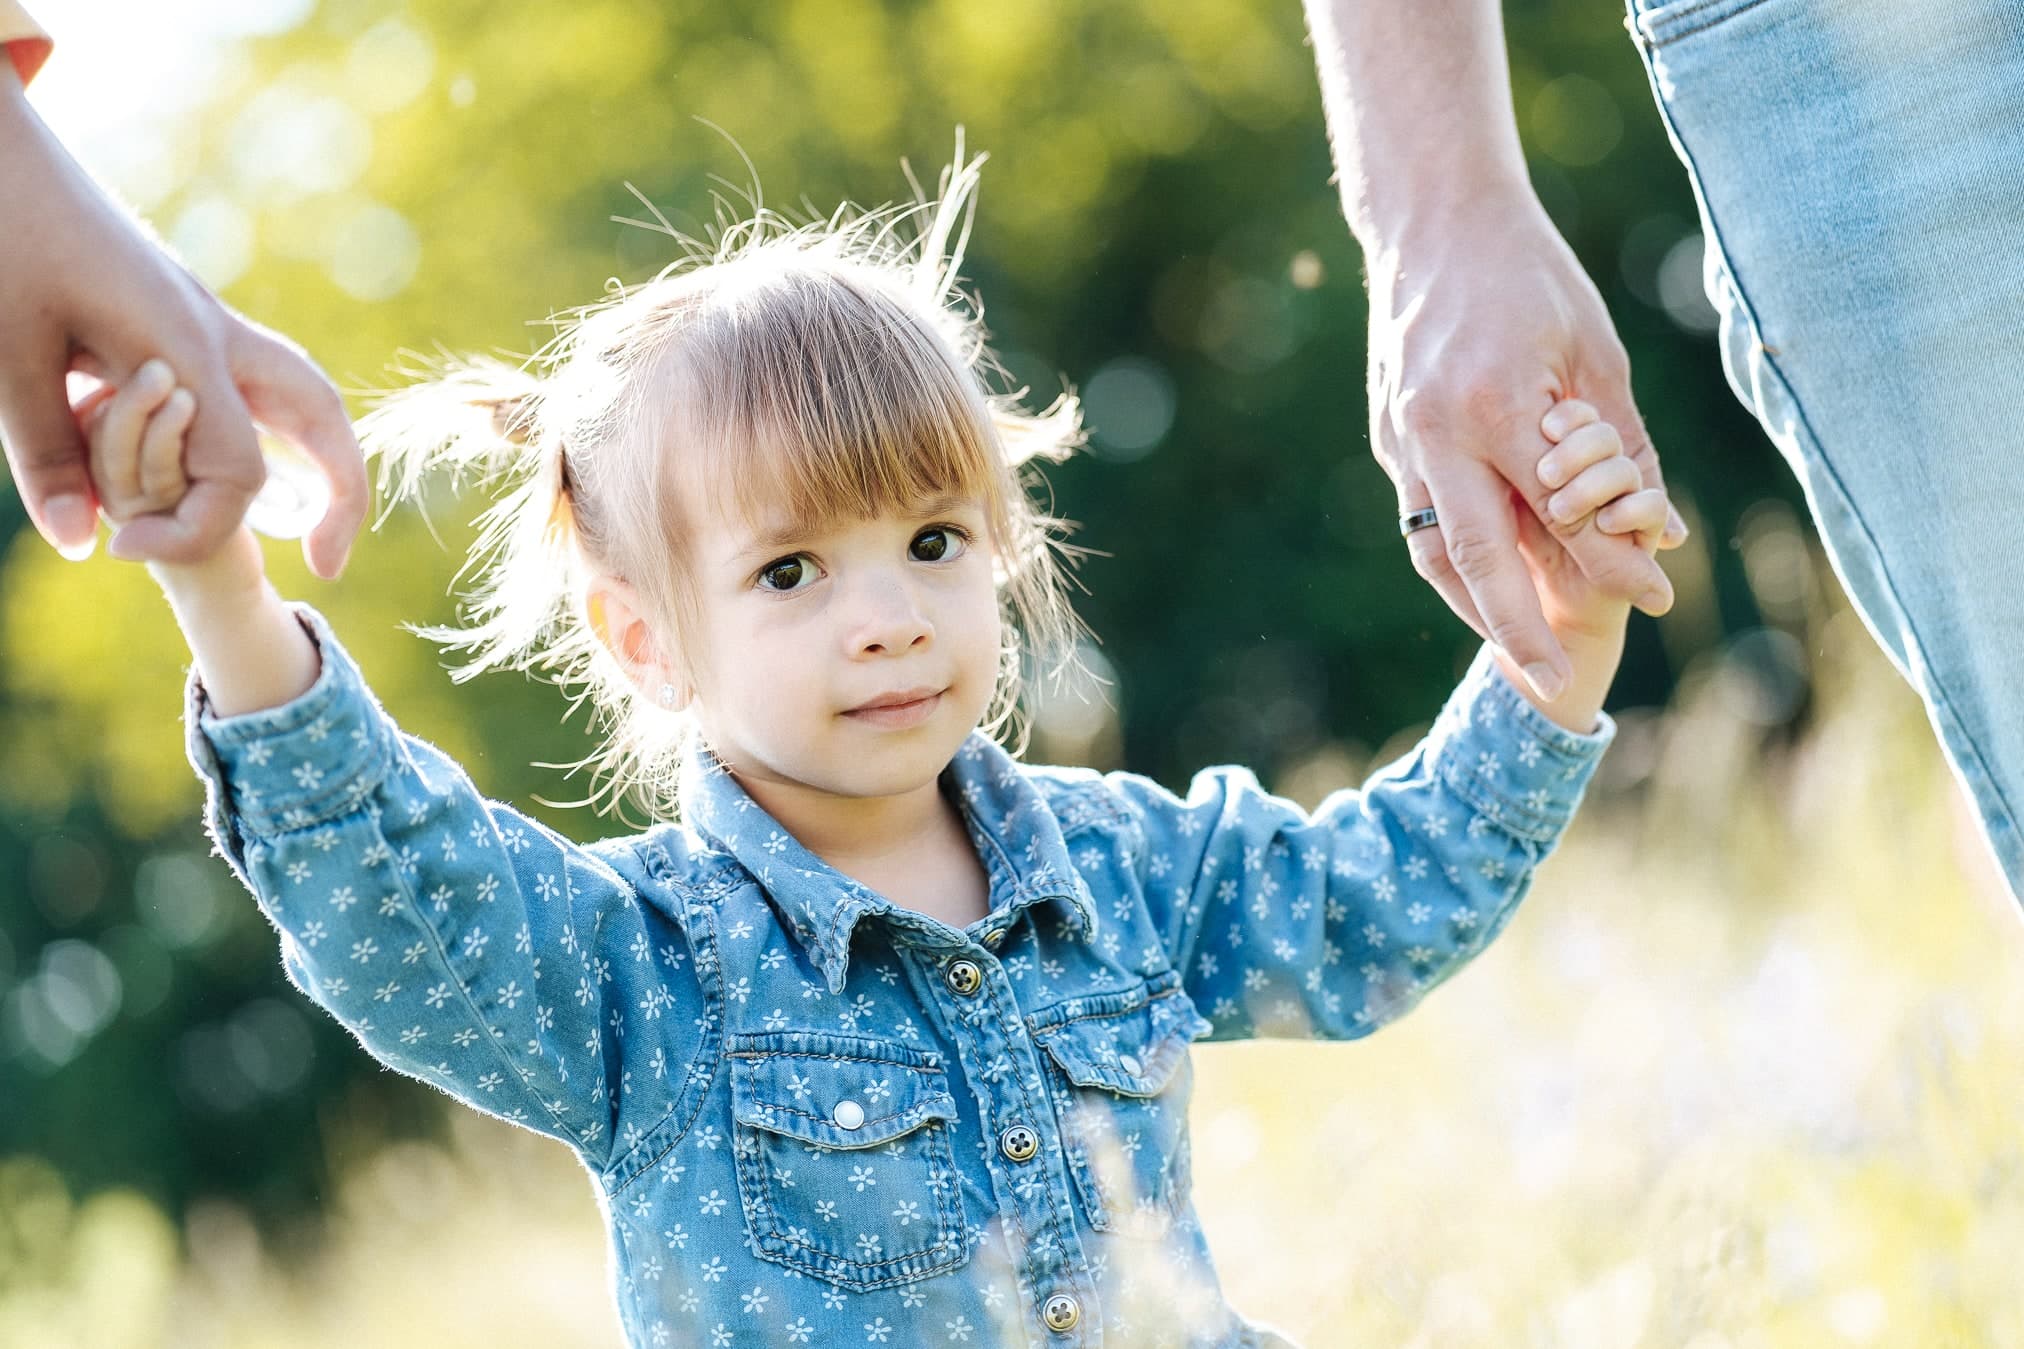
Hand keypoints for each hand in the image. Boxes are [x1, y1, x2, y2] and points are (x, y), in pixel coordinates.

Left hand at [0, 68, 364, 576]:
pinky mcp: (179, 307)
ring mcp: (204, 316)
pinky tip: (224, 456)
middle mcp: (214, 331)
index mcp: (185, 346)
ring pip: (300, 390)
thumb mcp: (7, 355)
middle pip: (320, 417)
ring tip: (308, 515)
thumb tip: (86, 546)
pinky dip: (269, 425)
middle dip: (338, 491)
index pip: (236, 470)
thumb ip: (49, 455)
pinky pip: (255, 376)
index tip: (125, 546)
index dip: (194, 526)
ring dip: (317, 453)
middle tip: (325, 560)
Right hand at [1371, 196, 1685, 700]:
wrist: (1434, 223)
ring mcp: (1401, 438)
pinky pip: (1422, 518)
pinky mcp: (1386, 438)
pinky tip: (1491, 581)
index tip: (1658, 598)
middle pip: (1477, 559)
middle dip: (1515, 631)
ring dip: (1475, 607)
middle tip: (1552, 685)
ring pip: (1434, 551)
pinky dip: (1457, 561)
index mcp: (1497, 402)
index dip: (1612, 562)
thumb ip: (1621, 449)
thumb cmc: (1531, 278)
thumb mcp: (1595, 354)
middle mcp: (1437, 430)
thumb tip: (1657, 532)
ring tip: (1517, 650)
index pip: (1562, 510)